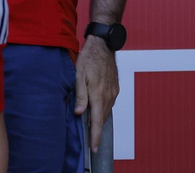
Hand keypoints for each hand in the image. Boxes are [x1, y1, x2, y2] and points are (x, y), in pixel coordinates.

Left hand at [74, 35, 118, 152]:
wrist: (103, 46)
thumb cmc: (88, 59)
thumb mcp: (79, 75)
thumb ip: (80, 95)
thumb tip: (79, 113)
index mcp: (98, 94)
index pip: (97, 121)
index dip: (96, 136)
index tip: (94, 148)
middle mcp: (108, 96)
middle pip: (103, 119)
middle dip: (97, 132)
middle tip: (92, 144)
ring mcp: (113, 92)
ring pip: (106, 112)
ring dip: (100, 121)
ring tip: (93, 130)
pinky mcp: (115, 89)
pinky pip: (109, 104)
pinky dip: (103, 111)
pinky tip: (97, 112)